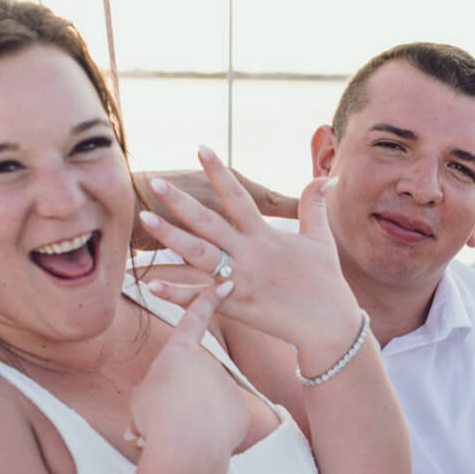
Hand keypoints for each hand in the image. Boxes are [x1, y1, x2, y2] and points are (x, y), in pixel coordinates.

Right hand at [124, 287, 249, 461]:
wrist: (186, 449)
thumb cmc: (156, 419)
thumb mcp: (142, 397)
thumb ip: (157, 390)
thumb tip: (162, 403)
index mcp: (180, 351)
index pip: (195, 318)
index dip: (209, 298)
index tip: (226, 282)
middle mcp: (208, 362)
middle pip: (192, 378)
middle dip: (179, 398)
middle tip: (165, 416)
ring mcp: (227, 384)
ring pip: (205, 402)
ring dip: (192, 418)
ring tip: (180, 431)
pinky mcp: (240, 408)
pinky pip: (221, 420)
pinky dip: (210, 431)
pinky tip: (202, 440)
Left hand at [136, 146, 362, 370]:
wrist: (329, 324)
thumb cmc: (326, 281)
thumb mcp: (321, 239)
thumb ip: (314, 206)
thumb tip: (326, 176)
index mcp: (266, 236)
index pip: (239, 196)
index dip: (221, 172)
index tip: (202, 148)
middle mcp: (250, 254)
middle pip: (209, 222)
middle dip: (181, 201)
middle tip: (156, 182)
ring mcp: (240, 280)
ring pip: (199, 254)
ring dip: (170, 237)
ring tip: (145, 217)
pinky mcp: (236, 307)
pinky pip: (200, 300)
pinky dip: (176, 294)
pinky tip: (152, 285)